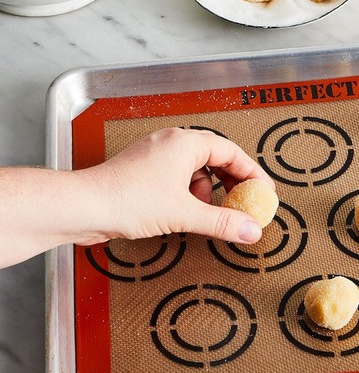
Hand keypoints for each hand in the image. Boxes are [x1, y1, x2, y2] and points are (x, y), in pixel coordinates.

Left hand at [77, 127, 274, 245]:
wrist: (82, 207)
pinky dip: (189, 195)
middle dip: (232, 184)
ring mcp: (157, 156)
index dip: (252, 173)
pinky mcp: (145, 172)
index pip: (232, 152)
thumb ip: (223, 222)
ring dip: (208, 192)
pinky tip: (185, 213)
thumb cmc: (124, 198)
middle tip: (245, 202)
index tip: (263, 191)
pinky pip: (179, 178)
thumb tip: (249, 229)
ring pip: (196, 170)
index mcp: (186, 142)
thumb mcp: (184, 213)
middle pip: (216, 159)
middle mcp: (172, 144)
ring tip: (209, 212)